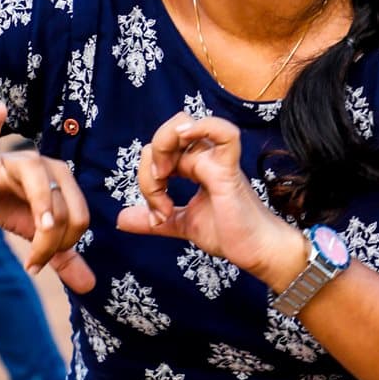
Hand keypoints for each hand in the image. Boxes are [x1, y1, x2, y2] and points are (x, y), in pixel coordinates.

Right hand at [0, 103, 94, 290]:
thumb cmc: (6, 205)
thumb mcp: (36, 234)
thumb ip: (62, 258)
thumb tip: (90, 287)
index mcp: (63, 181)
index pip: (78, 219)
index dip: (62, 248)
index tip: (39, 265)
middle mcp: (45, 166)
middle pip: (63, 207)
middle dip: (50, 243)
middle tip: (33, 264)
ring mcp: (14, 161)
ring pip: (39, 183)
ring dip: (43, 209)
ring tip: (40, 232)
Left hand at [116, 113, 306, 289]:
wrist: (258, 252)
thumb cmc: (231, 234)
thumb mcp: (182, 223)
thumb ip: (153, 219)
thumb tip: (120, 219)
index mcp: (194, 165)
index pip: (159, 152)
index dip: (148, 180)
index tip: (157, 216)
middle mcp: (205, 156)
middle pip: (167, 133)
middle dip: (150, 163)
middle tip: (157, 198)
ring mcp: (218, 159)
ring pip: (182, 128)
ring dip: (163, 151)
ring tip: (165, 181)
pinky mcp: (229, 170)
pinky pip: (223, 133)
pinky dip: (201, 128)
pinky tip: (185, 141)